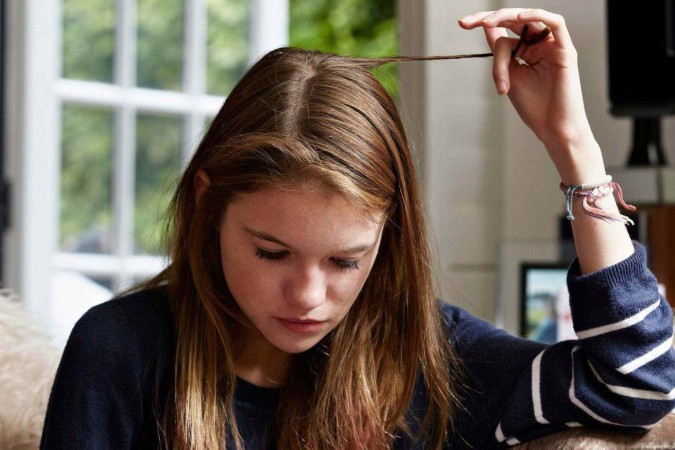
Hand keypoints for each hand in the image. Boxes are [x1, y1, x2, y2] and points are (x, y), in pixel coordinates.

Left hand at [459, 8, 605, 184]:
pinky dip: (537, 15)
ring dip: (506, 17)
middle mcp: (540, 44)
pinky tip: (520, 16)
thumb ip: (500, 53)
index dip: (483, 23)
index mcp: (526, 51)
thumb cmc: (533, 107)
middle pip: (514, 19)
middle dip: (489, 18)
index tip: (462, 24)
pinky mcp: (566, 50)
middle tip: (467, 23)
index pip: (503, 29)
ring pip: (528, 21)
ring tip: (487, 24)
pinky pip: (556, 23)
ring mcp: (553, 46)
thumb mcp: (508, 76)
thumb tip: (487, 28)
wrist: (552, 129)